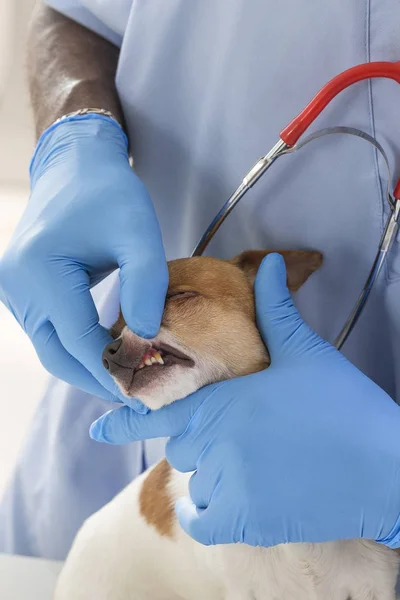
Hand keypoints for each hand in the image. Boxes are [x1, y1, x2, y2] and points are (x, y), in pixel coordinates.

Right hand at [0, 115, 166, 410]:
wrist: (76, 168)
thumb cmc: (109, 193)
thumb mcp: (138, 231)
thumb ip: (146, 283)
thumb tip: (148, 337)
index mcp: (41, 271)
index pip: (79, 340)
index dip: (114, 370)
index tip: (146, 391)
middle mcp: (19, 287)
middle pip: (58, 355)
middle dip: (99, 380)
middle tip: (139, 396)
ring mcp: (16, 292)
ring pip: (53, 349)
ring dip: (89, 368)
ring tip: (129, 378)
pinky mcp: (24, 293)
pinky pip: (51, 333)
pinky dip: (79, 349)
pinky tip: (110, 353)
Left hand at [90, 253, 399, 547]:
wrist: (385, 469)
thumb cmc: (344, 407)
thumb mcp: (307, 353)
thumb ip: (276, 310)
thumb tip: (269, 262)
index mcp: (223, 400)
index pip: (157, 409)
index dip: (124, 419)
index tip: (98, 428)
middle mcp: (215, 443)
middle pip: (183, 444)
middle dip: (204, 438)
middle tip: (245, 436)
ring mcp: (228, 484)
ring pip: (197, 480)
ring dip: (216, 474)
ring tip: (260, 464)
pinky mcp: (246, 521)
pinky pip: (203, 522)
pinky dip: (209, 514)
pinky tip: (233, 500)